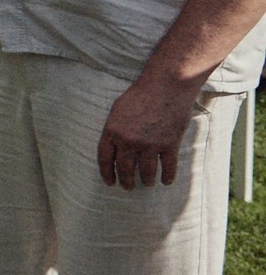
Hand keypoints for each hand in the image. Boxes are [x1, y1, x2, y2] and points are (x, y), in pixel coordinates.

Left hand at [98, 75, 204, 189]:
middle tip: (128, 187)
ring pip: (146, 171)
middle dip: (126, 181)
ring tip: (148, 183)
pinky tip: (166, 181)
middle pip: (125, 168)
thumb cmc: (140, 94)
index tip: (110, 182)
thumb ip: (114, 128)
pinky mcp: (169, 144)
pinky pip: (168, 166)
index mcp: (112, 132)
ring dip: (147, 180)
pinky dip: (167, 176)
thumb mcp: (117, 110)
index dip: (107, 173)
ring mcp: (149, 144)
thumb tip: (114, 145)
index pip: (105, 159)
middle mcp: (129, 141)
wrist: (166, 86)